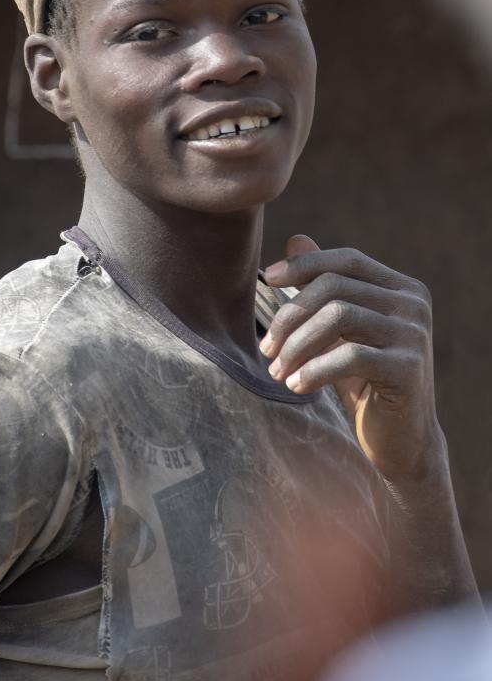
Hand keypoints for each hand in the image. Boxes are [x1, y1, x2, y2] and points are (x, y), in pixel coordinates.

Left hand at [261, 235, 445, 481]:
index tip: (267, 279)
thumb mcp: (341, 331)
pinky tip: (296, 386)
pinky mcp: (408, 367)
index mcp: (401, 288)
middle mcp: (413, 303)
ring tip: (277, 370)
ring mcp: (414, 333)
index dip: (304, 265)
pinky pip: (349, 356)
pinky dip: (314, 369)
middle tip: (266, 348)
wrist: (401, 441)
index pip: (347, 260)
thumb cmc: (365, 381)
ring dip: (296, 344)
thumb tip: (295, 239)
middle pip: (335, 287)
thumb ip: (325, 286)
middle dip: (290, 315)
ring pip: (337, 316)